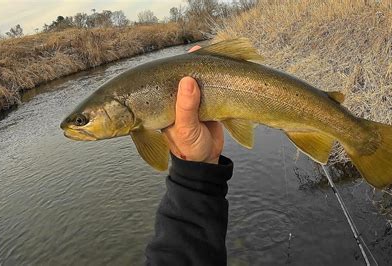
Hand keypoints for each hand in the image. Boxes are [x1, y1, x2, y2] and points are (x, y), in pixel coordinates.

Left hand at [162, 46, 223, 163]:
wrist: (206, 162)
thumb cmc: (189, 149)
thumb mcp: (185, 129)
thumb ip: (185, 106)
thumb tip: (188, 80)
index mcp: (165, 101)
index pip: (168, 76)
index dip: (179, 64)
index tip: (194, 53)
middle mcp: (178, 97)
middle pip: (186, 73)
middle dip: (198, 61)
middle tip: (205, 51)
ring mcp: (193, 100)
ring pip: (201, 79)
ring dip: (211, 69)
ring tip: (215, 56)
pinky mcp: (208, 104)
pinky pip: (214, 89)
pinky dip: (222, 80)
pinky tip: (226, 69)